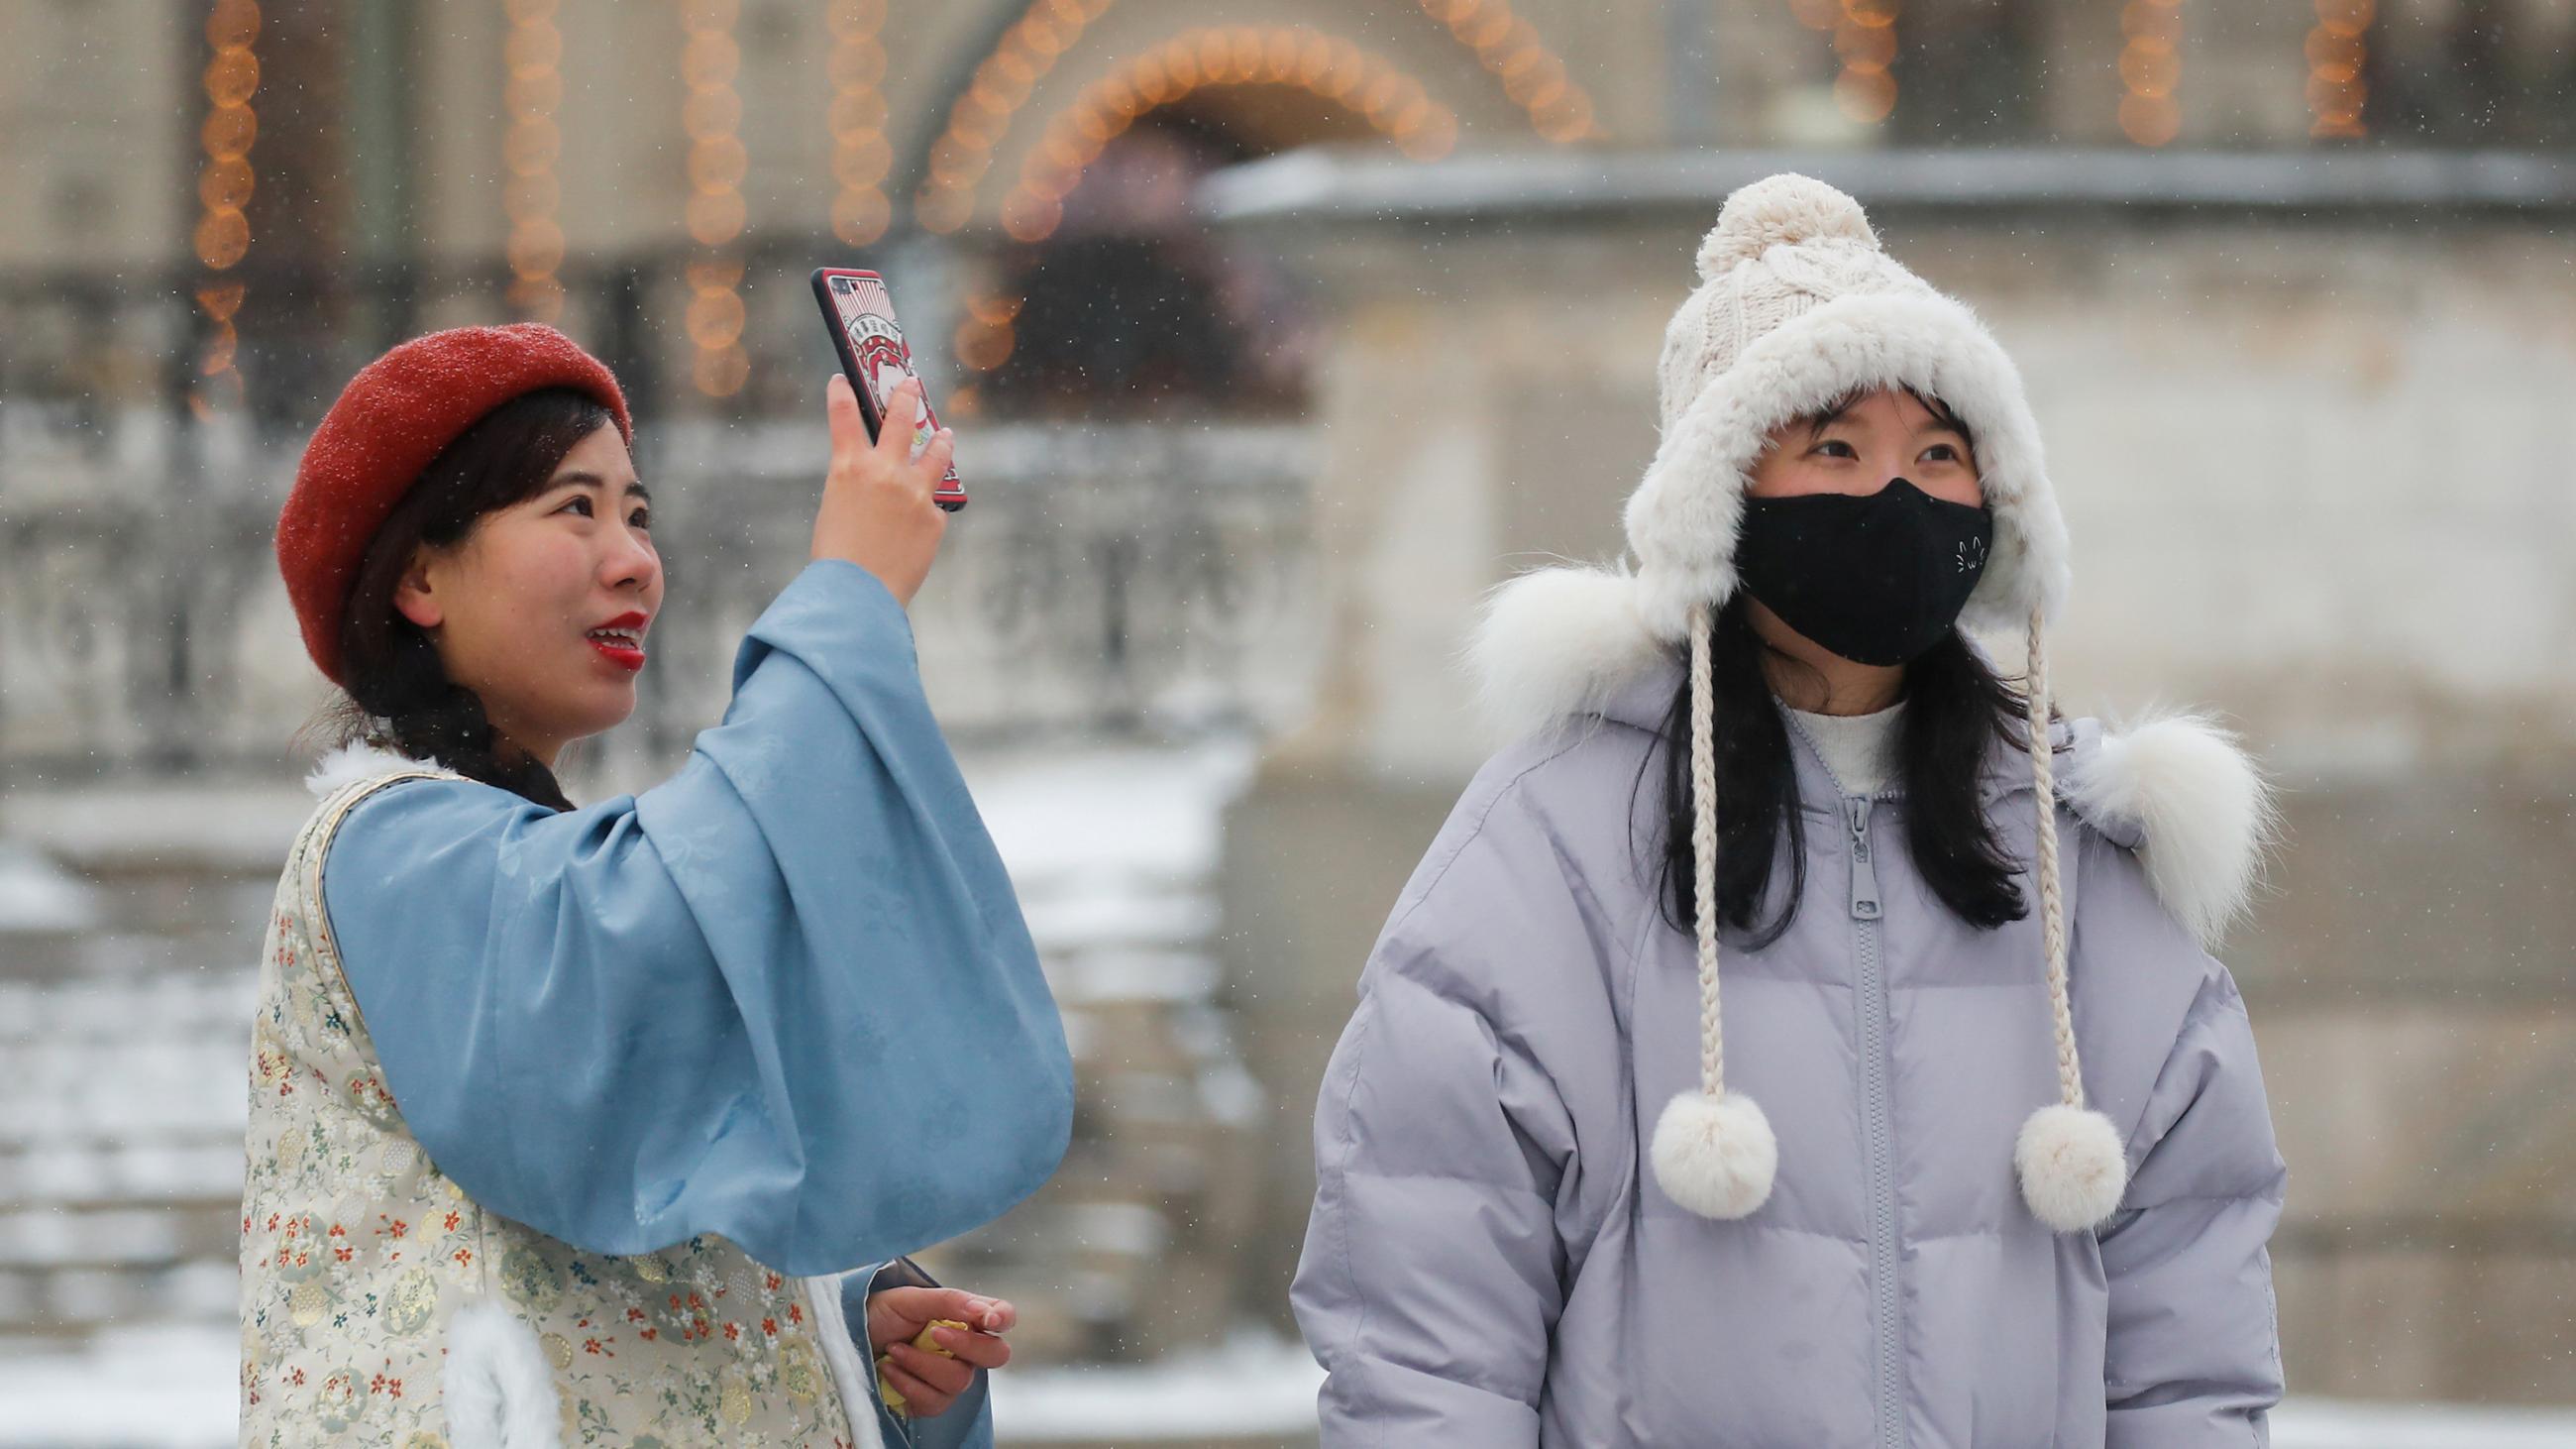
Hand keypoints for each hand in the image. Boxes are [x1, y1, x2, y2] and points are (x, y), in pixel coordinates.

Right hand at [812, 373, 952, 607]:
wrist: (859, 594)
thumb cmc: (838, 557)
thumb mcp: (837, 508)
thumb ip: (859, 485)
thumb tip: (883, 477)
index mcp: (848, 468)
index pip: (842, 416)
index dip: (842, 393)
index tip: (844, 380)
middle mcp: (885, 471)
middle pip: (901, 419)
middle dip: (906, 396)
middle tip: (911, 382)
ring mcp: (915, 492)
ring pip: (937, 453)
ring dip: (942, 440)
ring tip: (947, 433)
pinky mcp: (935, 517)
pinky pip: (934, 506)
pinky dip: (929, 509)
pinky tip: (922, 520)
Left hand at [866, 1284, 1014, 1418]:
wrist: (848, 1341)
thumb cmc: (879, 1315)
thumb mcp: (910, 1299)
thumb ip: (949, 1301)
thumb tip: (982, 1310)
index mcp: (965, 1317)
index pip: (1002, 1316)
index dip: (1004, 1318)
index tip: (988, 1320)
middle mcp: (964, 1349)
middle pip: (995, 1355)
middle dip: (966, 1346)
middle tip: (934, 1334)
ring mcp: (949, 1376)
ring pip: (960, 1381)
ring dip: (922, 1364)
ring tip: (894, 1350)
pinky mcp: (930, 1401)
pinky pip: (934, 1402)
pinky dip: (908, 1384)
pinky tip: (889, 1369)